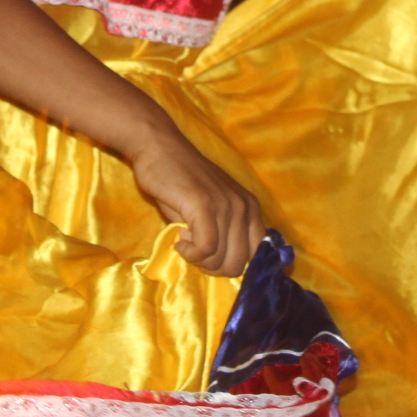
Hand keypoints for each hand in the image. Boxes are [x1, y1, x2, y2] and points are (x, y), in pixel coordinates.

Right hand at [127, 131, 265, 277]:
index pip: (257, 256)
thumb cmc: (181, 180)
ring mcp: (227, 206)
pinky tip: (179, 241)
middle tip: (195, 252)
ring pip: (222, 260)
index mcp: (251, 208)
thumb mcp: (212, 207)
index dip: (232, 265)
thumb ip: (226, 232)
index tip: (211, 257)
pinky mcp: (205, 206)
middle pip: (239, 264)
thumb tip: (228, 265)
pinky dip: (190, 254)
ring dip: (199, 261)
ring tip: (185, 241)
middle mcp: (244, 207)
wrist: (159, 148)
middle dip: (214, 268)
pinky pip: (205, 249)